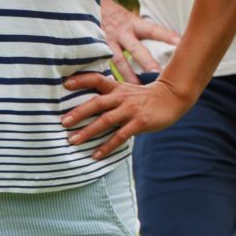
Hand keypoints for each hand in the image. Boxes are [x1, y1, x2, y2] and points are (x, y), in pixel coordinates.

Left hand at [62, 70, 191, 157]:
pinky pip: (120, 136)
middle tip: (63, 122)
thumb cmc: (143, 98)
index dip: (81, 80)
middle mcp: (122, 97)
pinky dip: (107, 146)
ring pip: (106, 120)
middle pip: (97, 103)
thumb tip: (81, 107)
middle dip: (79, 113)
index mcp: (117, 88)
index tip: (65, 84)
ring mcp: (131, 110)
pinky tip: (96, 155)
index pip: (97, 80)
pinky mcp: (140, 122)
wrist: (171, 98)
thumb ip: (108, 97)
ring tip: (73, 141)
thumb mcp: (126, 90)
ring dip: (88, 131)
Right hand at [100, 0, 181, 80]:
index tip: (180, 42)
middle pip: (136, 49)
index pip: (153, 30)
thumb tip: (173, 40)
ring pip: (118, 60)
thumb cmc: (113, 15)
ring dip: (127, 75)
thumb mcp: (130, 18)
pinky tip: (110, 87)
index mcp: (134, 24)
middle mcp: (121, 33)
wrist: (84, 4)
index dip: (166, 36)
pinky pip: (98, 62)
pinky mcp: (92, 48)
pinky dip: (103, 75)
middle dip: (146, 62)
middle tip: (157, 74)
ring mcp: (106, 41)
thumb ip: (144, 31)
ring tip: (136, 88)